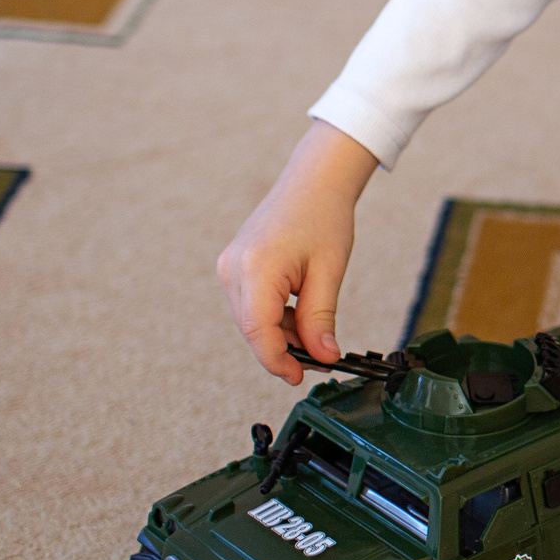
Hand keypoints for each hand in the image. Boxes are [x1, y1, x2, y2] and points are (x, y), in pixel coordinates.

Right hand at [217, 120, 378, 383]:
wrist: (313, 181)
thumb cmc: (324, 218)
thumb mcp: (329, 272)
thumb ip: (321, 318)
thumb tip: (323, 357)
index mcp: (256, 267)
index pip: (259, 331)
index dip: (277, 360)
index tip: (298, 377)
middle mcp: (233, 268)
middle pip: (252, 329)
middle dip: (283, 350)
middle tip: (317, 361)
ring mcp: (229, 267)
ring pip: (250, 320)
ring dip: (280, 334)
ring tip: (315, 335)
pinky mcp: (234, 266)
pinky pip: (250, 305)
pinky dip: (274, 317)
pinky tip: (301, 316)